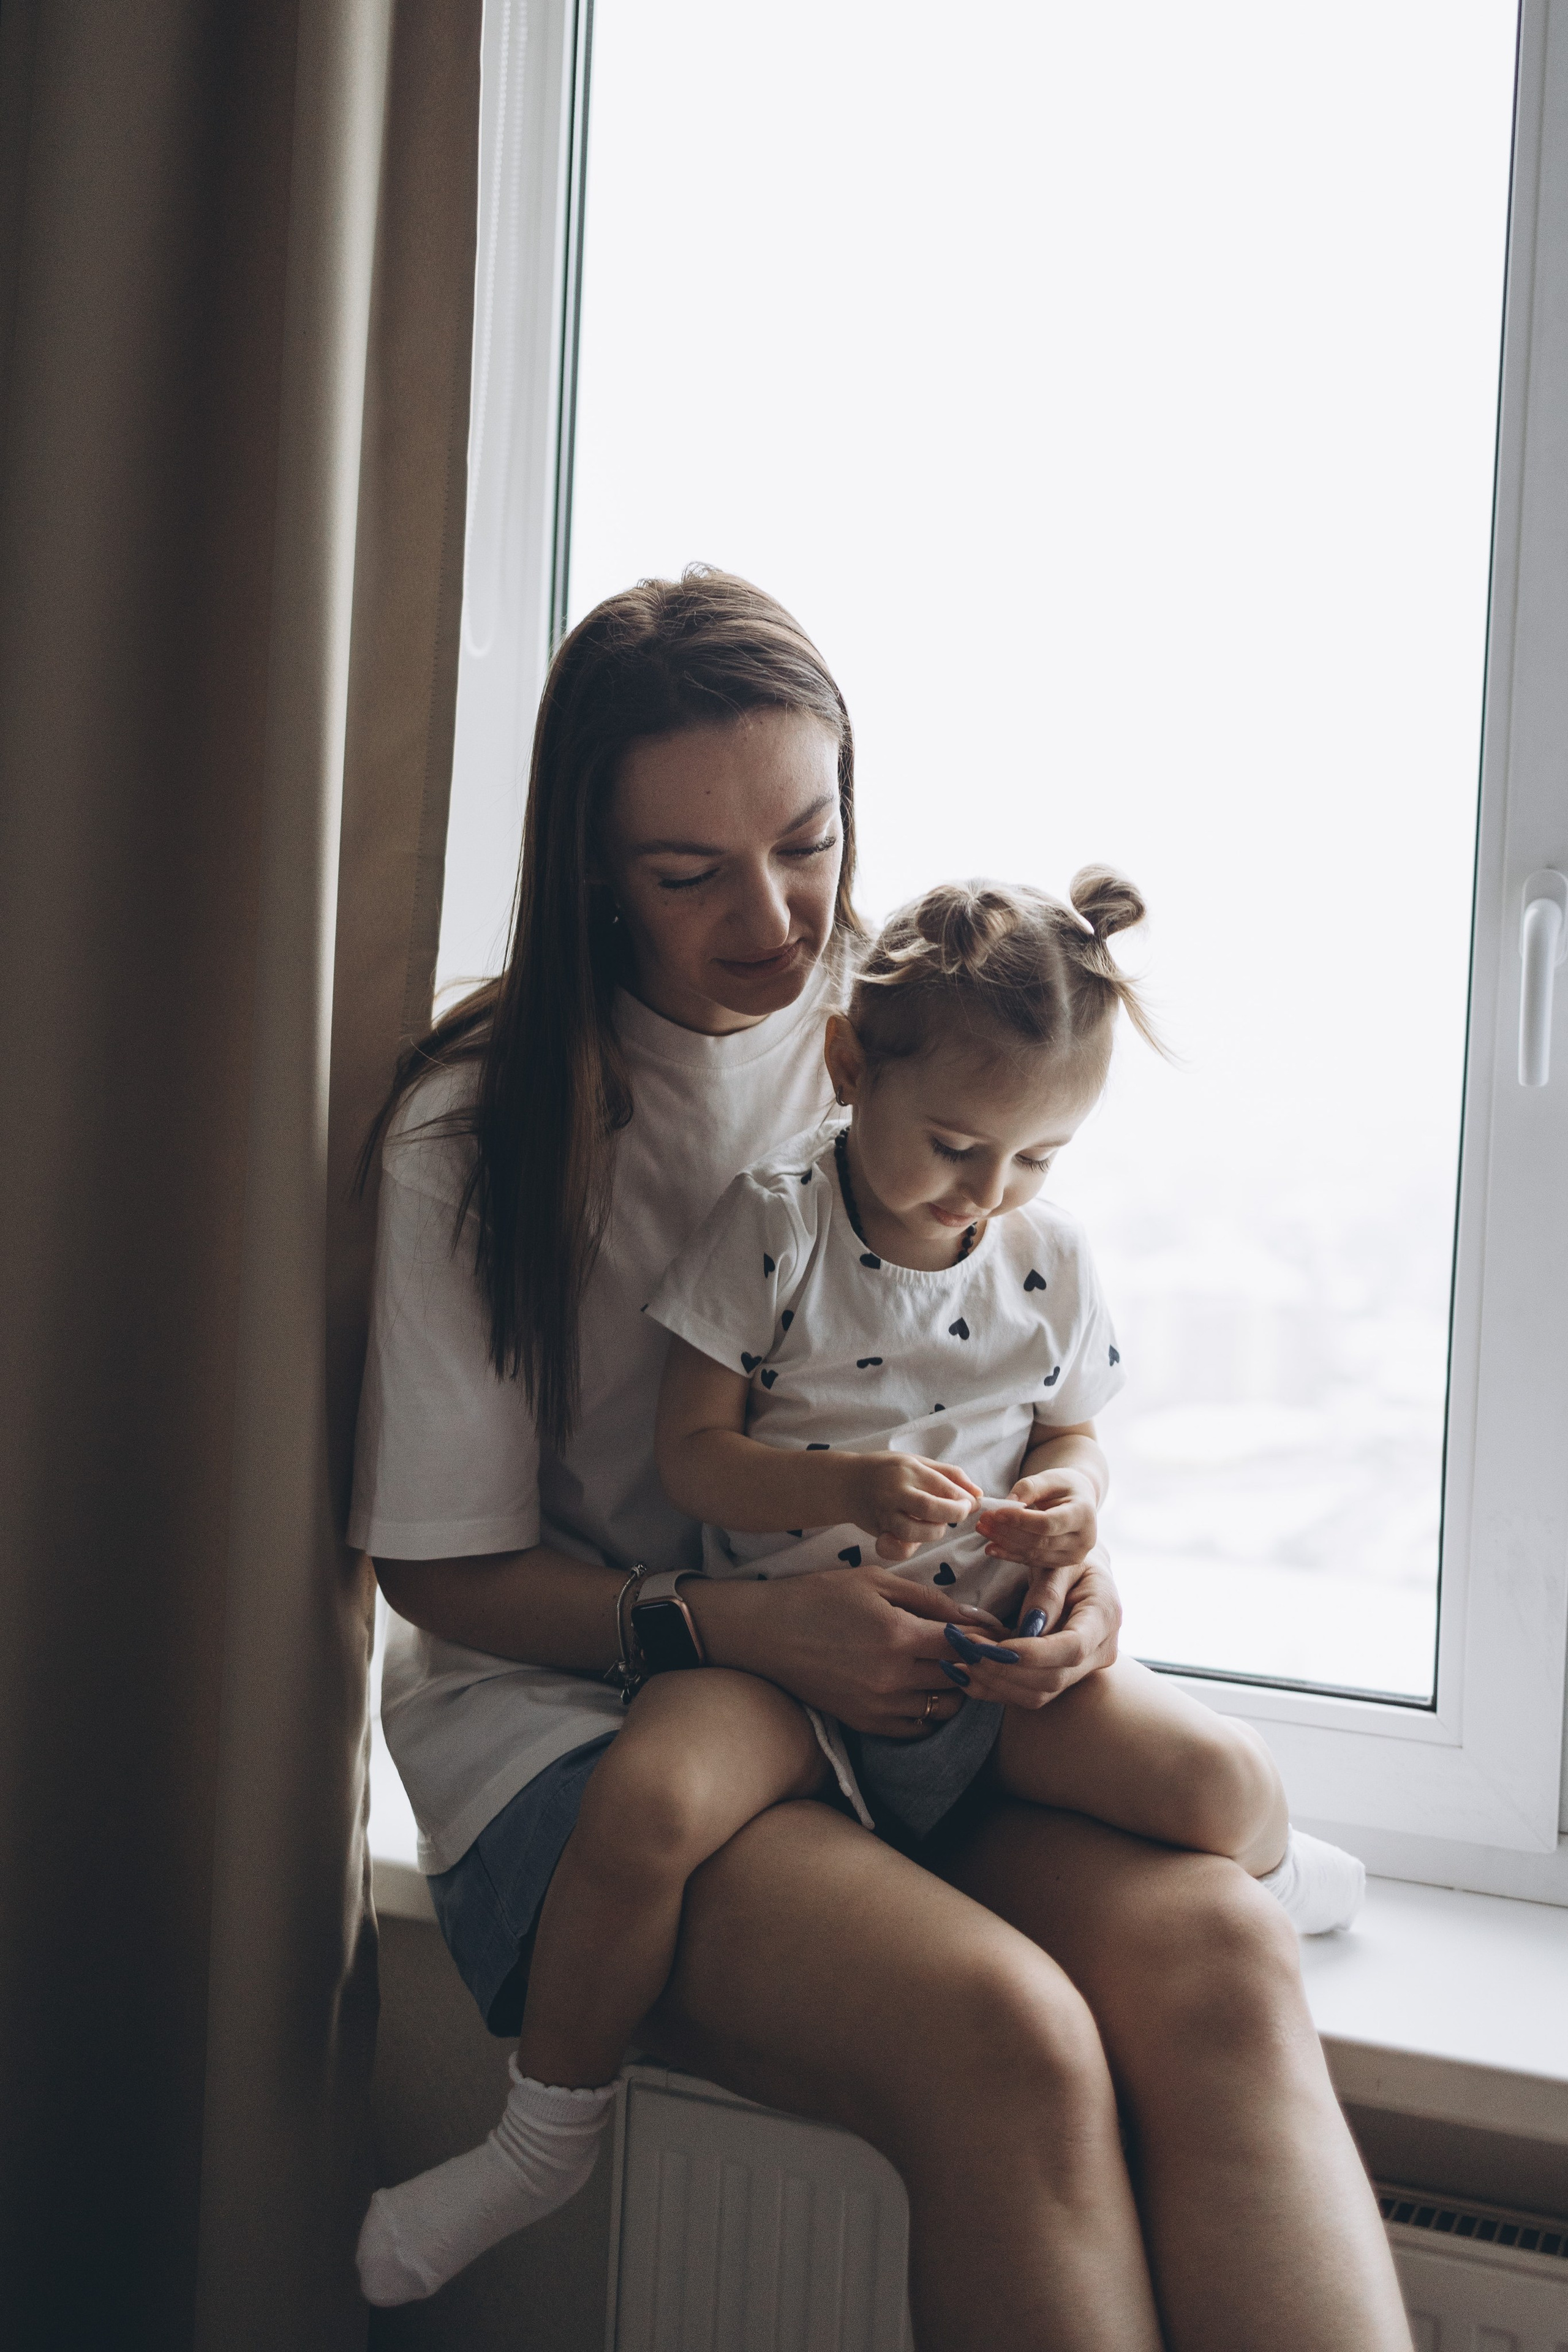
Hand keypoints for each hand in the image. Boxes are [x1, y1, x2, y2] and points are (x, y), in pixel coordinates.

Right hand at [687, 1563, 1003, 1737]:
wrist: (765, 1633)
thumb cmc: (820, 1596)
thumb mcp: (876, 1582)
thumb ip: (930, 1600)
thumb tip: (977, 1617)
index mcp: (898, 1635)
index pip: (967, 1646)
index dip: (988, 1640)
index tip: (998, 1634)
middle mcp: (892, 1677)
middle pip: (962, 1678)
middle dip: (976, 1664)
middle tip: (981, 1650)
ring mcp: (878, 1705)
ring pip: (944, 1706)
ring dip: (956, 1688)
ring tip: (952, 1667)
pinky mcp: (864, 1723)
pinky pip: (917, 1726)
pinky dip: (930, 1710)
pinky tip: (924, 1688)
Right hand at [840, 1451, 981, 1562]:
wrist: (847, 1483)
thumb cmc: (888, 1470)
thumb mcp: (918, 1462)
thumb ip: (950, 1475)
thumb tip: (979, 1494)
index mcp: (908, 1469)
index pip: (945, 1488)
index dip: (964, 1499)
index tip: (970, 1503)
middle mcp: (895, 1491)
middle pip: (931, 1509)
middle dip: (954, 1514)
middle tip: (960, 1513)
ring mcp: (884, 1513)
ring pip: (915, 1532)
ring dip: (934, 1532)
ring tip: (935, 1523)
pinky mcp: (878, 1531)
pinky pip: (896, 1549)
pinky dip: (908, 1549)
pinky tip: (914, 1539)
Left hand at [934, 1549, 1122, 1711]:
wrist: (1083, 1574)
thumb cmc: (1068, 1559)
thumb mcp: (1059, 1561)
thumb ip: (1047, 1591)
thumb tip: (1029, 1627)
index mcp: (1104, 1615)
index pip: (1072, 1648)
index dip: (1033, 1654)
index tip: (993, 1646)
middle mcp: (1101, 1650)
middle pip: (1053, 1677)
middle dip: (1005, 1668)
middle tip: (966, 1648)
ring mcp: (1084, 1670)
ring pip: (1039, 1694)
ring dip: (995, 1682)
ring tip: (960, 1661)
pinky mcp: (1064, 1678)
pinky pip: (1030, 1695)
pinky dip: (995, 1689)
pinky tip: (965, 1676)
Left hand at [976, 1466, 1098, 1572]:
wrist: (1079, 1501)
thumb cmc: (1064, 1486)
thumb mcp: (1049, 1478)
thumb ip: (1029, 1488)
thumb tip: (1006, 1505)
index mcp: (1084, 1514)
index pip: (1047, 1523)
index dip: (1020, 1520)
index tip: (996, 1513)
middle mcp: (1084, 1540)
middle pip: (1039, 1541)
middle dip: (1007, 1531)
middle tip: (983, 1520)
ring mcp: (1074, 1556)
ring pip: (1033, 1554)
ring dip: (1004, 1543)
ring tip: (983, 1530)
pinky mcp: (1061, 1564)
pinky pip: (1032, 1562)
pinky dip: (1010, 1555)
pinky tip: (991, 1548)